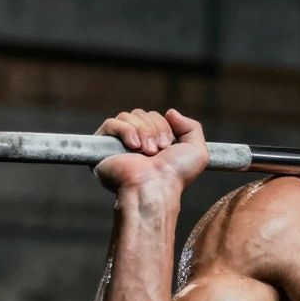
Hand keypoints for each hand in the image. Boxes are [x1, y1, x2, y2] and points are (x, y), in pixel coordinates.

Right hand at [93, 108, 208, 191]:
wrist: (155, 187)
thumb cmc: (175, 175)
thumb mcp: (197, 151)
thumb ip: (192, 127)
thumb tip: (170, 112)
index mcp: (152, 142)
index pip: (154, 116)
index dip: (163, 125)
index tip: (168, 146)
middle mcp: (134, 142)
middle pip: (141, 113)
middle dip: (154, 128)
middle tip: (158, 150)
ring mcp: (117, 144)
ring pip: (127, 116)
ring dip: (142, 131)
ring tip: (147, 152)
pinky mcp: (102, 147)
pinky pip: (111, 123)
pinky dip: (126, 131)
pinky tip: (133, 147)